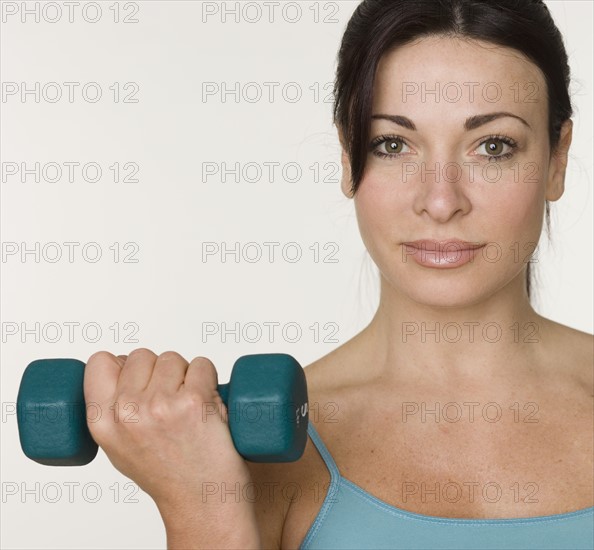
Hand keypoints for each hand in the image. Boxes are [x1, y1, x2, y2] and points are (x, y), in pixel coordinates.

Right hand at [83, 348, 252, 514]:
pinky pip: (203, 364)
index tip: (140, 379)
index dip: (124, 364)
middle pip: (142, 355)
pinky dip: (209, 378)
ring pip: (173, 359)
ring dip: (186, 375)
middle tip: (171, 402)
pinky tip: (207, 405)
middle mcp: (127, 413)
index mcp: (102, 423)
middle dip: (159, 371)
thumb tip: (121, 364)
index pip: (100, 362)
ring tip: (189, 409)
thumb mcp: (119, 446)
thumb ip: (112, 408)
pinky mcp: (194, 401)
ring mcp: (160, 405)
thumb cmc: (166, 473)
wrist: (202, 500)